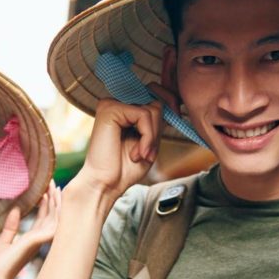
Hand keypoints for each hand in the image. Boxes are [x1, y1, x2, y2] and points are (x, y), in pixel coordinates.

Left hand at [0, 184, 60, 278]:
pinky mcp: (36, 241)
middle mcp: (37, 242)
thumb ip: (10, 228)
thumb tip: (15, 211)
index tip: (45, 192)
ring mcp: (38, 242)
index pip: (43, 221)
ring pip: (55, 219)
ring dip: (57, 202)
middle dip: (54, 200)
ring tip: (55, 186)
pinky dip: (56, 211)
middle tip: (53, 182)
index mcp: (30, 242)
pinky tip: (56, 199)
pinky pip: (53, 224)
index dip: (46, 206)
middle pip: (51, 217)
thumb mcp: (2, 243)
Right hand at [73, 85, 171, 199]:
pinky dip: (147, 137)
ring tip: (140, 155)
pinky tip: (136, 153)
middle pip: (156, 102)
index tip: (174, 121)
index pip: (155, 94)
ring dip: (152, 138)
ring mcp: (112, 104)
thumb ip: (158, 123)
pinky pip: (144, 115)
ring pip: (153, 109)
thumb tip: (172, 104)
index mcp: (125, 110)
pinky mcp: (110, 108)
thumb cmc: (125, 169)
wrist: (105, 184)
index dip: (170, 104)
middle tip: (147, 153)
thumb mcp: (150, 142)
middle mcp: (117, 104)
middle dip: (159, 129)